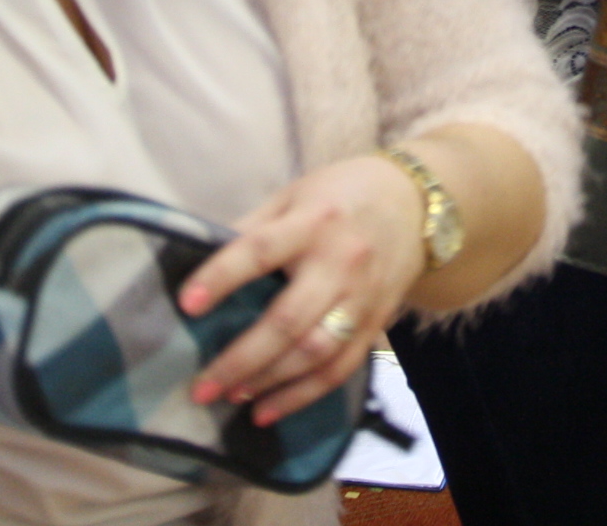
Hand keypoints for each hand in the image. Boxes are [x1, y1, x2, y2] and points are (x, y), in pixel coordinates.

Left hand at [177, 155, 426, 425]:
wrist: (418, 205)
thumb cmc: (342, 194)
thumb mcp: (295, 194)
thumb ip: (254, 228)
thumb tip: (201, 262)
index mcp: (313, 222)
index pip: (261, 251)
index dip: (223, 277)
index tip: (187, 305)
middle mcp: (340, 262)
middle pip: (289, 320)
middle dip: (241, 358)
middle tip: (200, 386)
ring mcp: (362, 298)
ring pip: (315, 353)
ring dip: (269, 382)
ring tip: (230, 396)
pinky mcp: (376, 325)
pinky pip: (340, 369)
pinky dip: (302, 396)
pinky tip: (267, 411)